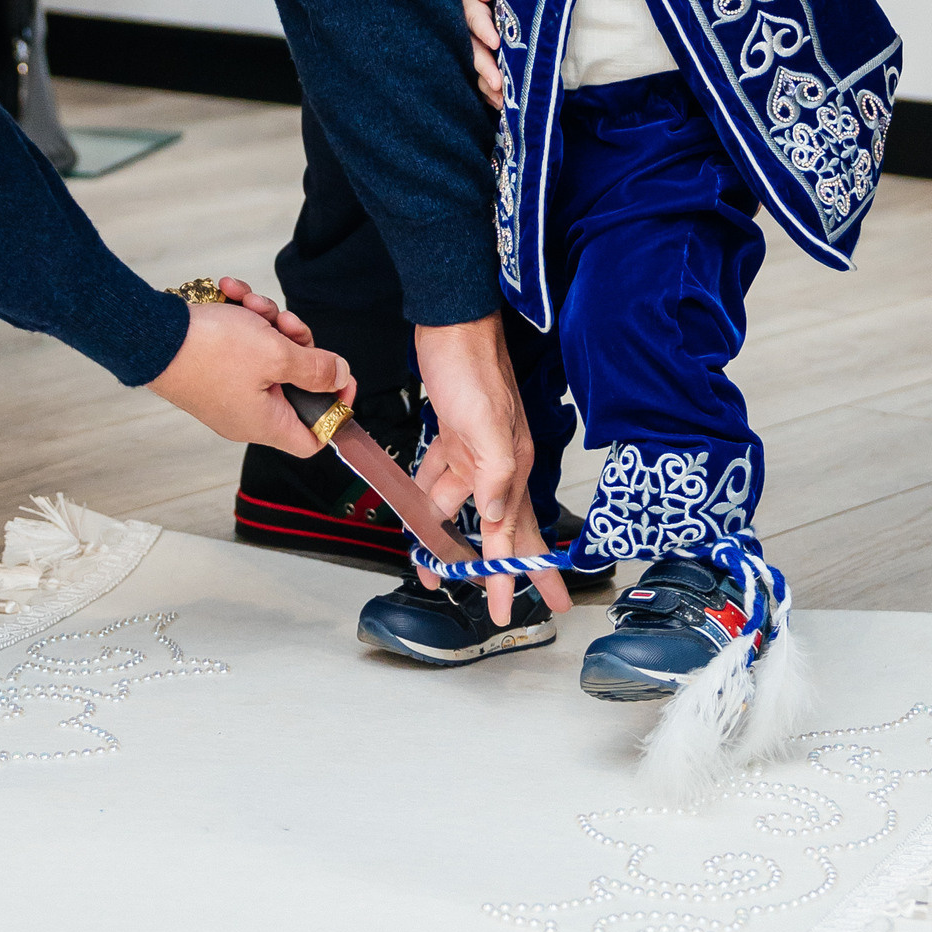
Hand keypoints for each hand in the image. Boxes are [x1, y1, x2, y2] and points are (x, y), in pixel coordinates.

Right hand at [147, 297, 349, 453]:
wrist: (151, 333)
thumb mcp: (276, 354)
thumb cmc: (211, 350)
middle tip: (284, 323)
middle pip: (294, 382)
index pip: (313, 437)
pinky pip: (243, 343)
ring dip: (266, 321)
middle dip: (295, 344)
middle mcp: (247, 412)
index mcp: (265, 423)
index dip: (334, 408)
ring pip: (269, 354)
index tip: (339, 375)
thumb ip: (315, 367)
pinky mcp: (213, 367)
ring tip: (249, 304)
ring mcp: (228, 388)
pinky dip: (243, 318)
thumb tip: (340, 377)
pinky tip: (232, 295)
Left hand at [413, 317, 569, 624]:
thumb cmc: (472, 366)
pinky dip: (429, 503)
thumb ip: (497, 476)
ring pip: (461, 510)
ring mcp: (473, 451)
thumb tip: (497, 522)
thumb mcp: (487, 423)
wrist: (450, 321)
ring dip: (449, 542)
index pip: (513, 534)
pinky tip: (418, 518)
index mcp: (513, 466)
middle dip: (503, 569)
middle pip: (500, 530)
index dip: (511, 575)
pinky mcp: (450, 436)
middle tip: (505, 605)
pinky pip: (440, 480)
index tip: (510, 610)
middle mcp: (497, 464)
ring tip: (435, 573)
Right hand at [458, 0, 503, 108]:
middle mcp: (457, 28)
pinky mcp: (458, 54)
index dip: (482, 28)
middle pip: (471, 48)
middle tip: (498, 85)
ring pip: (470, 63)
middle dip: (484, 67)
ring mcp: (457, 43)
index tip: (495, 43)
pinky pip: (468, 72)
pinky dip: (481, 88)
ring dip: (485, 83)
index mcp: (460, 4)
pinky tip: (493, 101)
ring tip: (500, 101)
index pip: (472, 16)